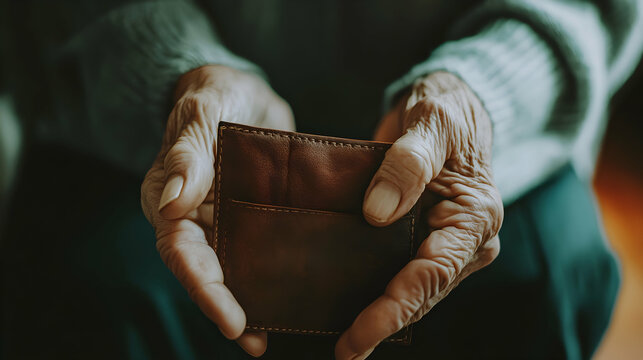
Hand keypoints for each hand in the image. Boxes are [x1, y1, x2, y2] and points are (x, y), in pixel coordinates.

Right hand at [141, 65, 293, 356]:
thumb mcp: (202, 111)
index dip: (202, 286)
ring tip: (271, 335)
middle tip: (251, 338)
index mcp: (171, 198)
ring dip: (248, 302)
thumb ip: (187, 153)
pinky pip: (262, 250)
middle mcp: (196, 217)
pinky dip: (273, 276)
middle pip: (204, 270)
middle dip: (224, 306)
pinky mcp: (256, 217)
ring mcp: (227, 220)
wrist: (244, 91)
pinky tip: (293, 298)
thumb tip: (172, 202)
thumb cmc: (216, 93)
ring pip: (232, 269)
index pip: (180, 250)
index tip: (229, 317)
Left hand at [335, 72, 502, 358]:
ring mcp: (444, 243)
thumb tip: (377, 212)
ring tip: (342, 342)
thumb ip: (407, 164)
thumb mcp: (431, 122)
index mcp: (473, 218)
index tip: (356, 336)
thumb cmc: (445, 109)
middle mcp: (464, 241)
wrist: (448, 104)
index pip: (430, 275)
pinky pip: (401, 272)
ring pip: (411, 290)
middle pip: (421, 294)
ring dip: (379, 315)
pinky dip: (377, 292)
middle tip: (342, 352)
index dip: (392, 309)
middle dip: (381, 325)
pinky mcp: (423, 238)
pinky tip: (348, 304)